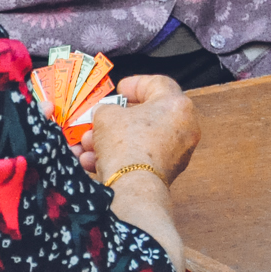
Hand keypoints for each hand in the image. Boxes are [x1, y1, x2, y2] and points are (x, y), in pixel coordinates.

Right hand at [79, 75, 199, 180]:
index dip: (134, 84)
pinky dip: (118, 157)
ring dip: (109, 140)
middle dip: (115, 119)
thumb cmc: (126, 144)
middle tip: (98, 119)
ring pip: (138, 139)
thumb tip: (105, 115)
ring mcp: (177, 153)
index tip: (119, 90)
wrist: (132, 187)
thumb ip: (107, 109)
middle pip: (145, 116)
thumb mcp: (107, 115)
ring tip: (87, 145)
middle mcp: (183, 128)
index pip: (158, 84)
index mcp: (177, 105)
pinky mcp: (165, 173)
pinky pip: (139, 158)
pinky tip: (93, 161)